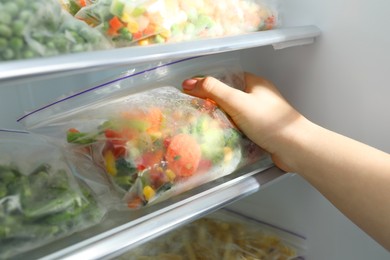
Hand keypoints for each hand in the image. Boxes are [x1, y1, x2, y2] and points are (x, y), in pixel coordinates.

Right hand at [182, 73, 304, 171]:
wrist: (294, 148)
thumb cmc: (269, 121)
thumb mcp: (237, 102)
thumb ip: (214, 91)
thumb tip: (190, 82)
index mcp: (254, 83)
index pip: (226, 77)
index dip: (208, 82)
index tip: (191, 91)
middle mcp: (258, 96)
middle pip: (229, 96)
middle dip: (212, 102)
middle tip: (195, 109)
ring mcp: (261, 114)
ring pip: (234, 113)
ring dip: (221, 118)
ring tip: (203, 123)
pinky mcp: (261, 130)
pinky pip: (240, 126)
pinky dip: (230, 130)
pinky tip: (220, 136)